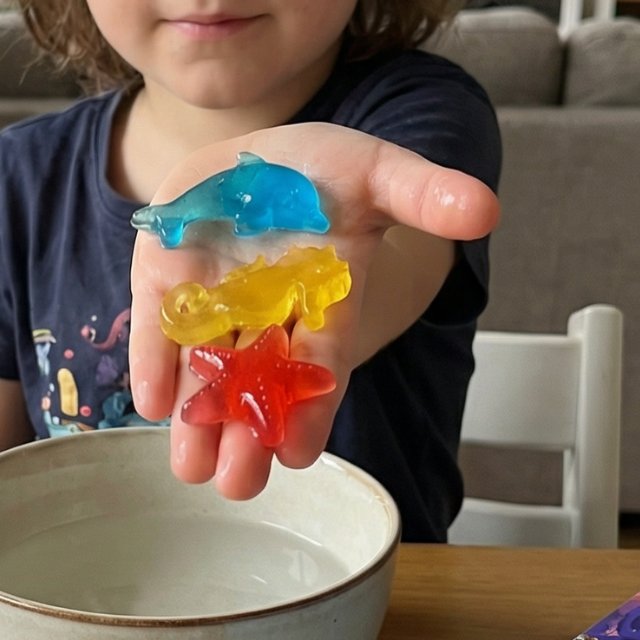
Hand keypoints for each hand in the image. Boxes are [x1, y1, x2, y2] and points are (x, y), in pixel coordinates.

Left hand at [129, 123, 498, 499]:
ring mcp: (212, 304)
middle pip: (259, 386)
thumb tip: (486, 209)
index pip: (320, 364)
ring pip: (205, 372)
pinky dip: (154, 361)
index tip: (298, 454)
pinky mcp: (165, 285)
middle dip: (248, 435)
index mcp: (323, 301)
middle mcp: (267, 317)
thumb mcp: (376, 173)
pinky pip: (158, 328)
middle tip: (240, 484)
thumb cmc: (322, 173)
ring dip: (197, 419)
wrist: (254, 154)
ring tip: (192, 467)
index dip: (310, 409)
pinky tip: (153, 400)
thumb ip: (423, 194)